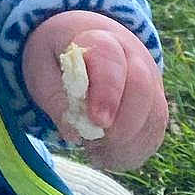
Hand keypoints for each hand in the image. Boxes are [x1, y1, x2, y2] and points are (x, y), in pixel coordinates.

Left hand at [21, 10, 167, 170]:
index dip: (107, 92)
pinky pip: (154, 134)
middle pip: (141, 89)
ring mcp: (150, 81)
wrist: (83, 40)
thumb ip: (52, 95)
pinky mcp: (154, 106)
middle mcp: (133, 56)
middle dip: (121, 124)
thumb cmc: (58, 53)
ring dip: (125, 144)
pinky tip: (106, 154)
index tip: (97, 121)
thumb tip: (73, 133)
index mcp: (99, 39)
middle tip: (93, 142)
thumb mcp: (40, 65)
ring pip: (153, 116)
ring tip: (93, 151)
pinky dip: (132, 152)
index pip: (110, 60)